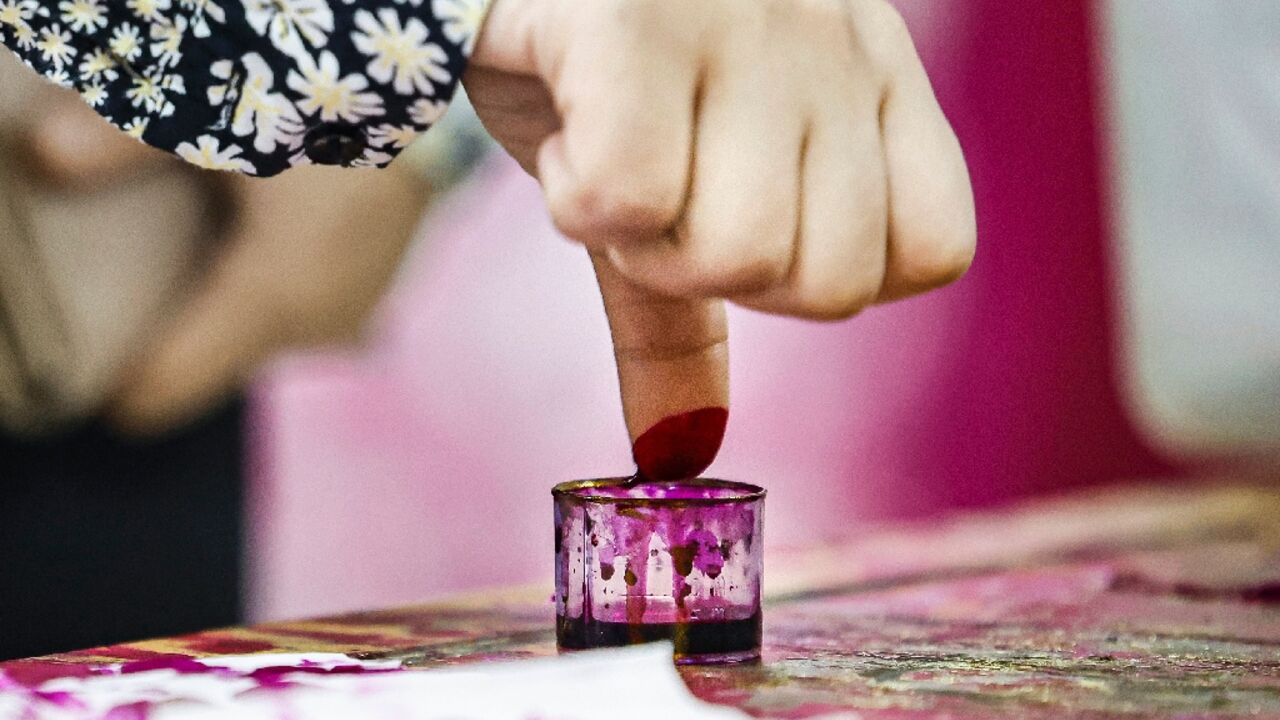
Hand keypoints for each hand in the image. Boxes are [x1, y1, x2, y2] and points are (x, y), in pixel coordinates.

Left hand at [15, 84, 430, 435]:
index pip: (165, 387)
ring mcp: (350, 321)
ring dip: (224, 310)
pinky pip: (295, 321)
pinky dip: (270, 295)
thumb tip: (39, 156)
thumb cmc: (338, 110)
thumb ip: (124, 138)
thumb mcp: (223, 112)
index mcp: (274, 299)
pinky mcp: (371, 304)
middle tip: (147, 268)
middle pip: (208, 362)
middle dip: (171, 330)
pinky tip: (267, 239)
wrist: (447, 108)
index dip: (117, 380)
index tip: (91, 359)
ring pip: (253, 341)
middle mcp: (315, 329)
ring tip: (211, 246)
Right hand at [465, 0, 973, 473]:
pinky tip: (564, 114)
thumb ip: (686, 319)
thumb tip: (682, 453)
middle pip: (829, 283)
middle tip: (657, 178)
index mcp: (871, 74)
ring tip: (607, 142)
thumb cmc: (602, 61)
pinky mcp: (632, 19)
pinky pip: (631, 200)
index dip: (823, 271)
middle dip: (712, 265)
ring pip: (738, 252)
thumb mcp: (675, 182)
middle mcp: (832, 42)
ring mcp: (741, 23)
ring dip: (639, 235)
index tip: (735, 206)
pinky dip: (575, 195)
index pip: (931, 252)